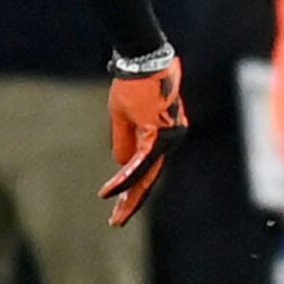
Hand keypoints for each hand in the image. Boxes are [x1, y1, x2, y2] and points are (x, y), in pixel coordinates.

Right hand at [102, 46, 186, 226]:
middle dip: (133, 201)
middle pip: (151, 178)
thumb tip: (122, 166)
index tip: (115, 203)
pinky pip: (140, 162)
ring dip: (129, 194)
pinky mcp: (160, 133)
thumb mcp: (124, 116)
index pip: (150, 170)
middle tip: (117, 222)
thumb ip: (126, 142)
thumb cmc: (134, 84)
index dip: (133, 188)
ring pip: (146, 174)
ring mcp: (169, 138)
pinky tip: (111, 191)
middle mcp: (172, 140)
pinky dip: (125, 177)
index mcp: (165, 137)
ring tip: (116, 215)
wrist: (143, 60)